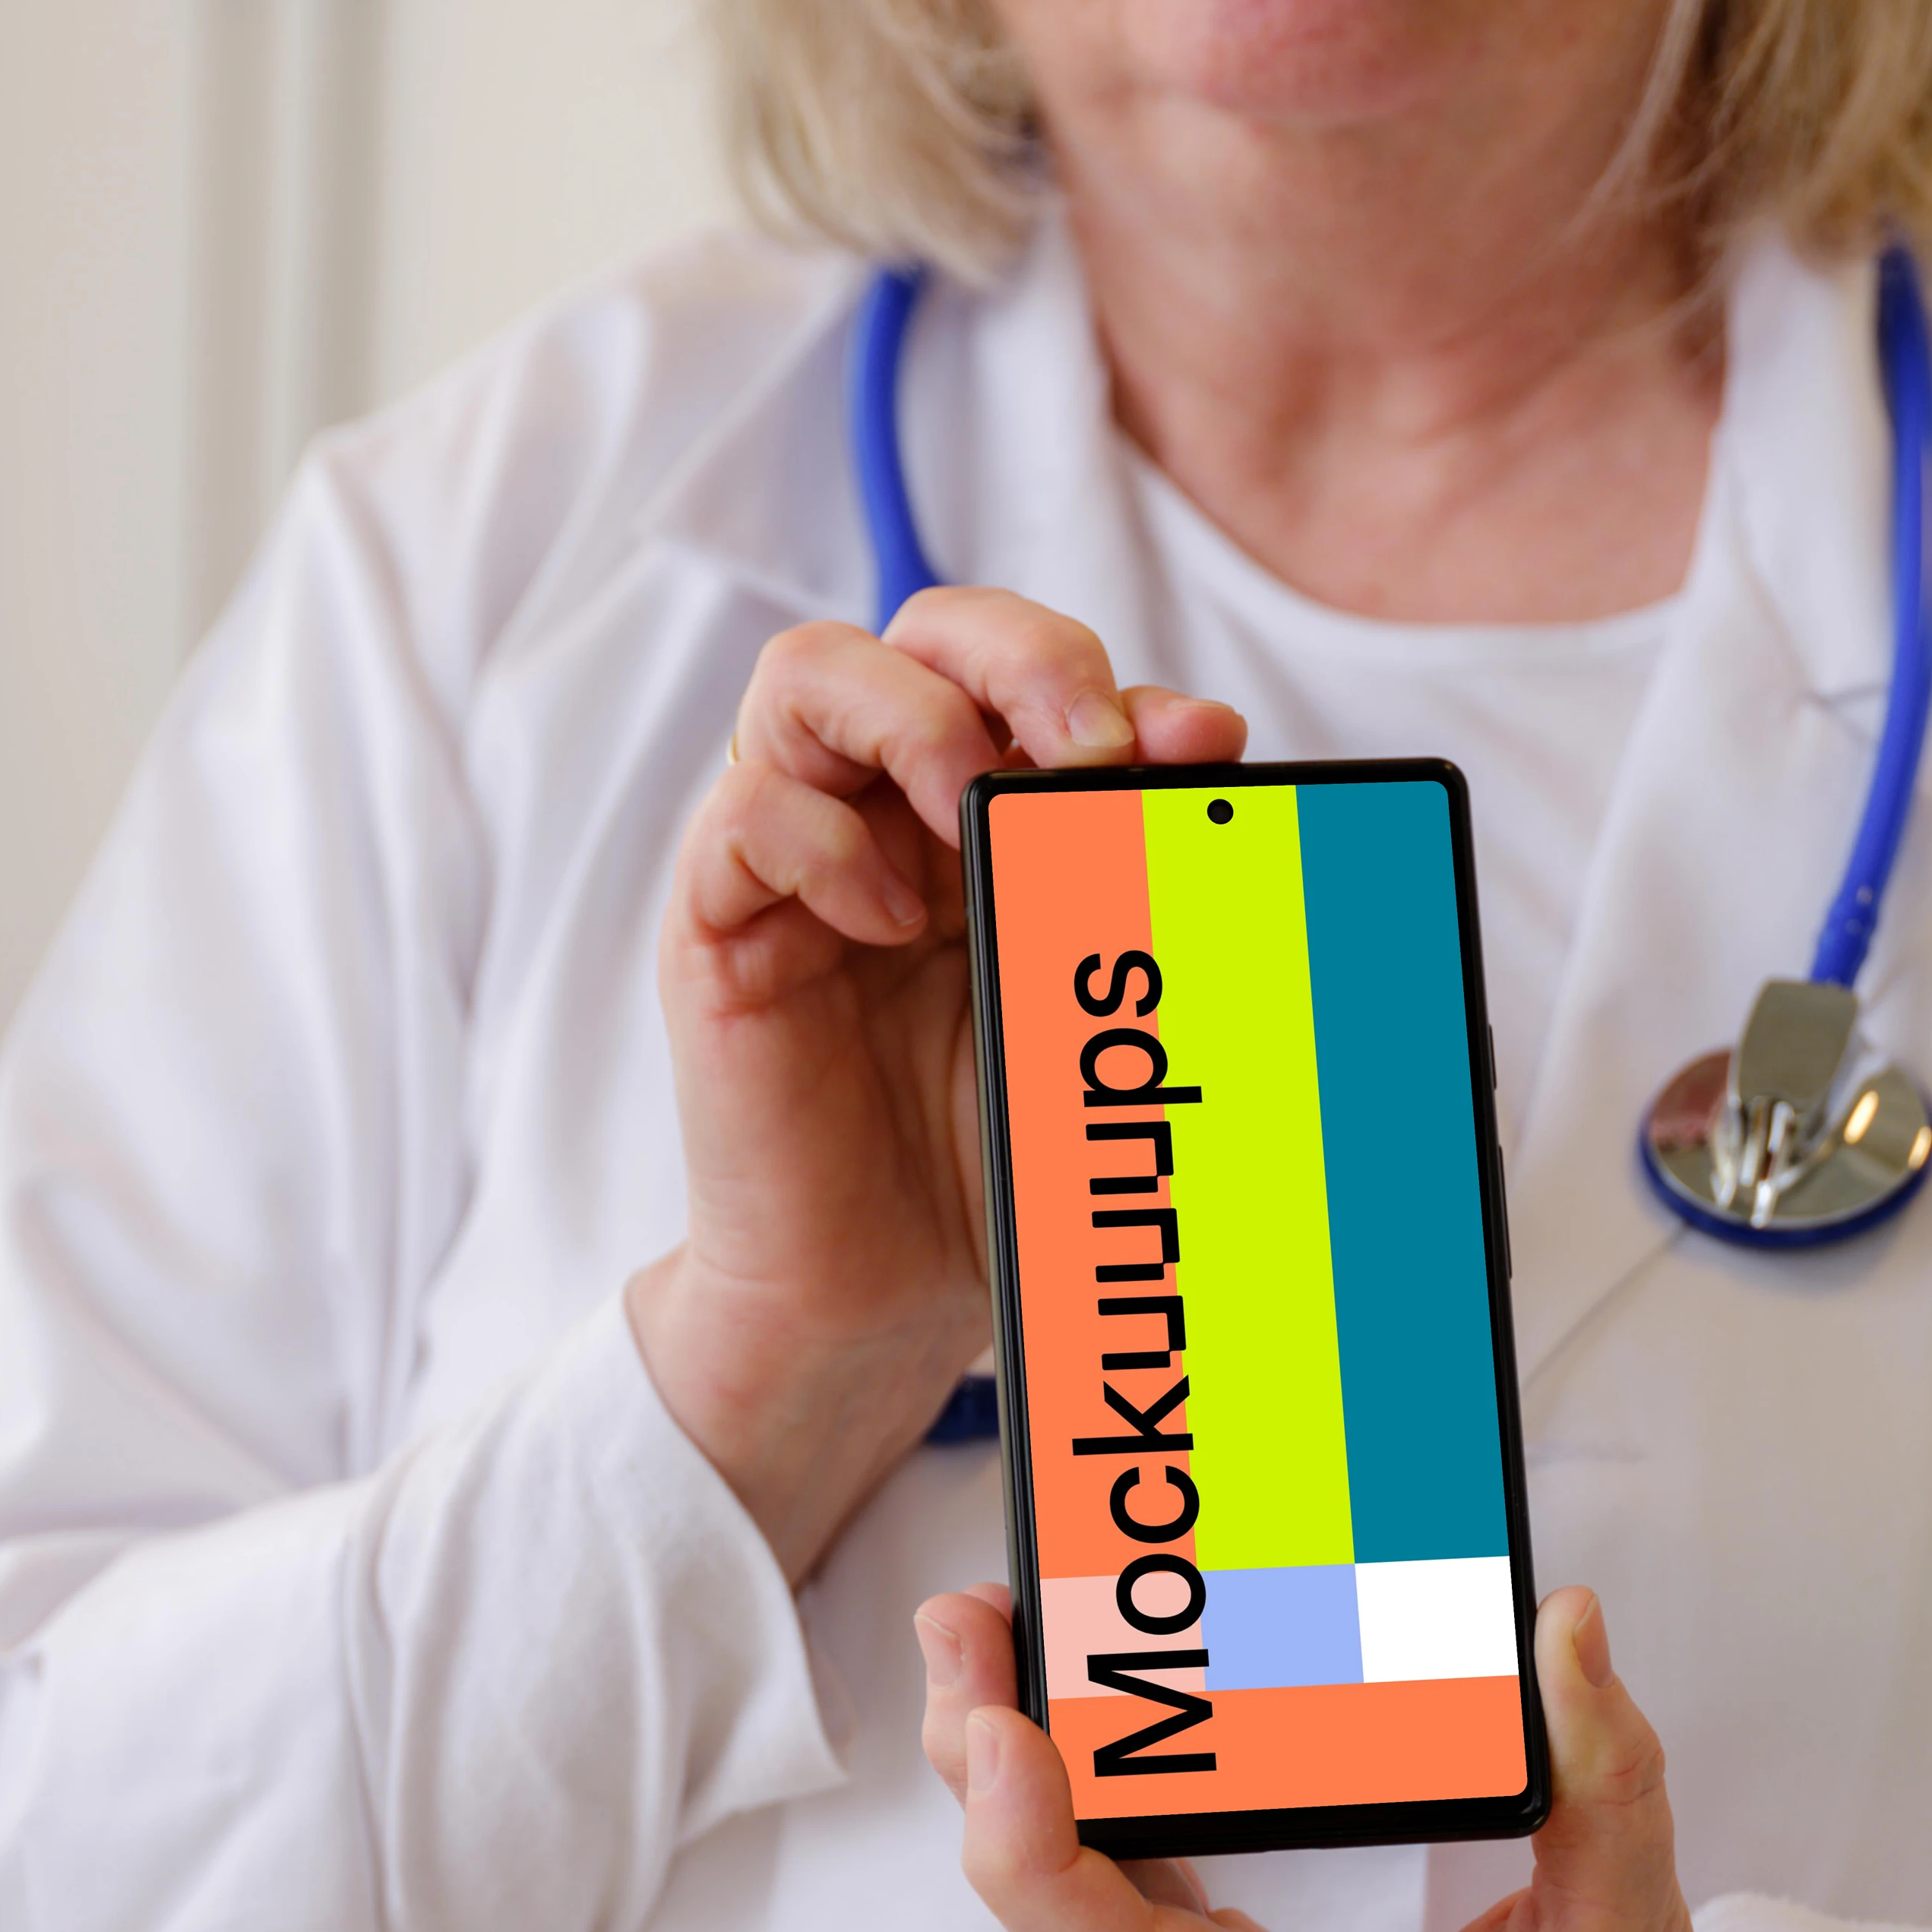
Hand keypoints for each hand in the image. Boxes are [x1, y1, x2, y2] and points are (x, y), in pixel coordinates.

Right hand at [633, 593, 1243, 1584]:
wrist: (881, 1303)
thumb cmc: (992, 1156)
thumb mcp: (1094, 1012)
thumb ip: (1140, 886)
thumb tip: (1210, 743)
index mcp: (990, 815)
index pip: (1034, 673)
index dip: (1117, 684)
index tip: (1199, 753)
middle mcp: (890, 810)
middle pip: (927, 629)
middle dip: (1022, 657)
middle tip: (1088, 748)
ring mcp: (798, 857)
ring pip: (809, 676)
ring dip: (911, 717)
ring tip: (973, 813)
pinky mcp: (721, 925)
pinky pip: (742, 813)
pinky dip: (818, 838)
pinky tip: (884, 918)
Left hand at [914, 1584, 1716, 1931]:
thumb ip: (1609, 1782)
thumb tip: (1568, 1631)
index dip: (1044, 1860)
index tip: (1002, 1734)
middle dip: (992, 1771)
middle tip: (968, 1617)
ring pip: (1070, 1920)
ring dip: (1011, 1779)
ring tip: (983, 1632)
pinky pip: (1113, 1914)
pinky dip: (1073, 1809)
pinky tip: (1044, 1707)